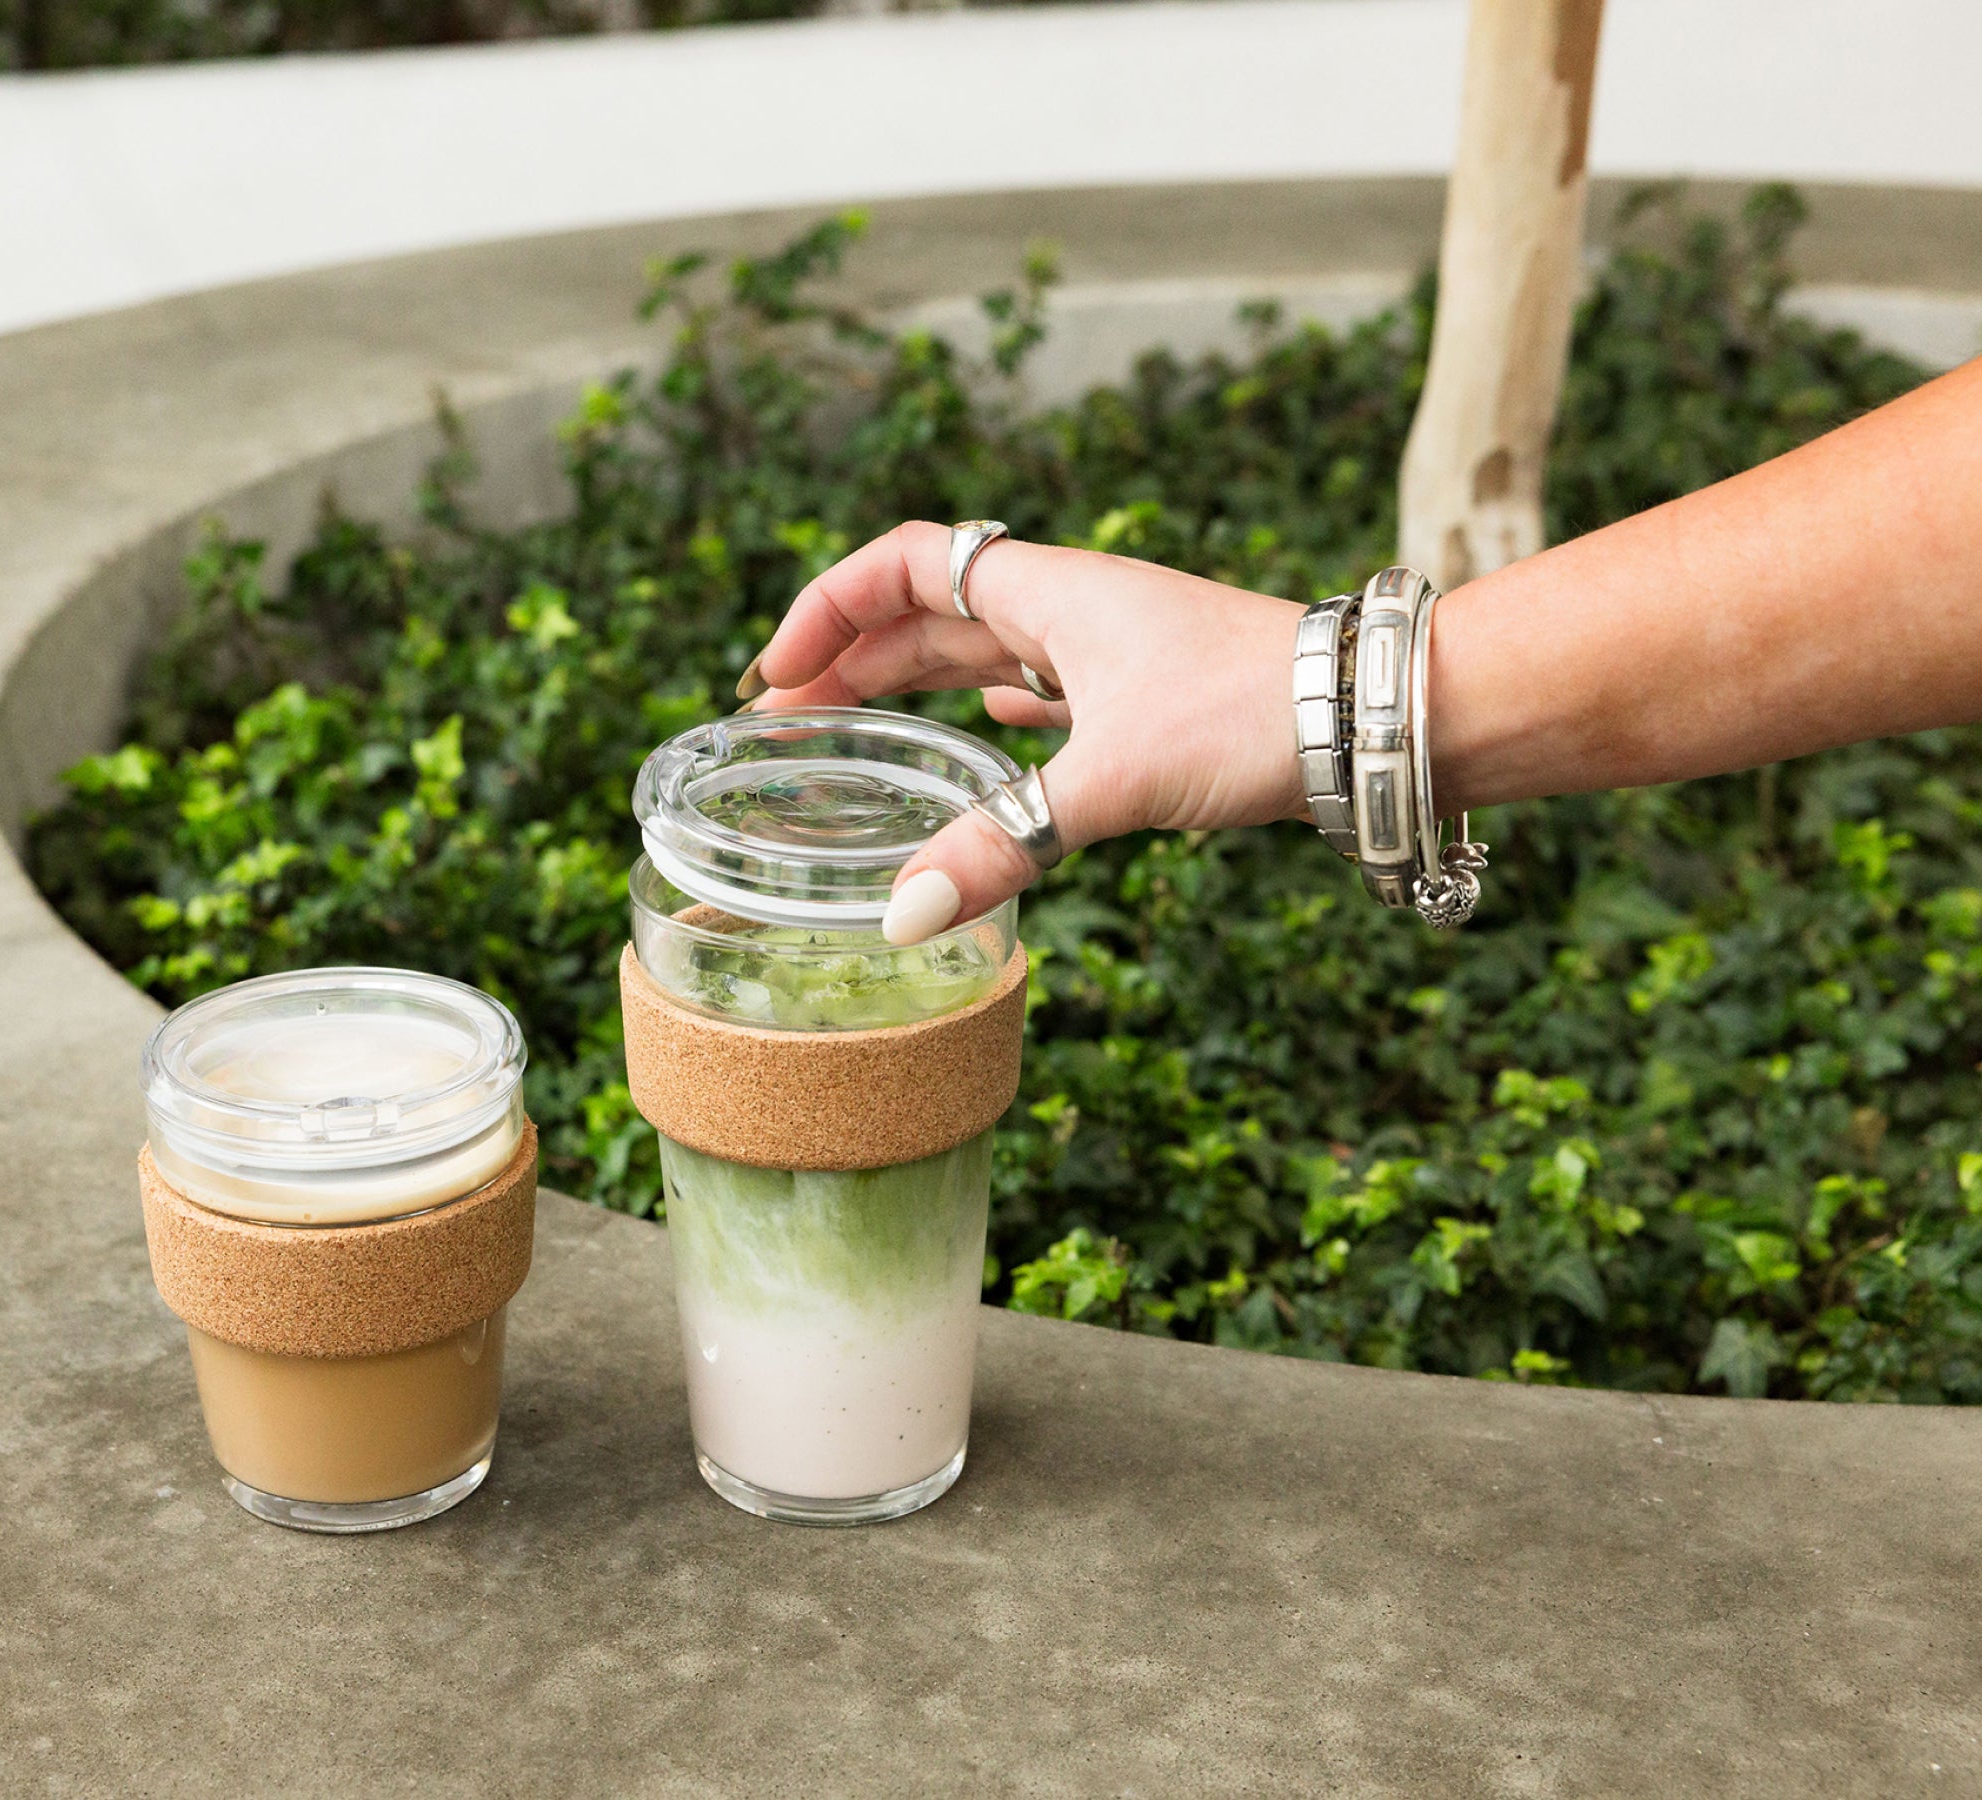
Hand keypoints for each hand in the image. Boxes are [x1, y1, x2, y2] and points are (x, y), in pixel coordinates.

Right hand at [744, 523, 1306, 941]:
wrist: (1384, 717)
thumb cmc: (1259, 714)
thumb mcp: (1117, 779)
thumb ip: (1004, 842)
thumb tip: (904, 917)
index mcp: (1052, 592)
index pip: (905, 564)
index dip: (828, 608)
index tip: (778, 674)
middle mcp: (1074, 608)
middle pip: (930, 611)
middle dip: (850, 658)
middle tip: (784, 722)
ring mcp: (1113, 648)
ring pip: (982, 649)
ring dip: (911, 682)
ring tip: (853, 730)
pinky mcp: (1147, 693)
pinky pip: (1044, 685)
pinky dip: (991, 706)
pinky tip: (985, 732)